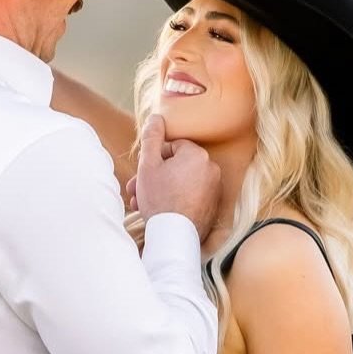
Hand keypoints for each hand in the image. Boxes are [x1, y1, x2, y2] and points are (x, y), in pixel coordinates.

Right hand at [134, 113, 219, 239]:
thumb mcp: (148, 164)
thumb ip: (151, 137)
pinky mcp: (214, 206)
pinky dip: (176, 201)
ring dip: (162, 190)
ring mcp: (215, 188)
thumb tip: (156, 117)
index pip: (171, 148)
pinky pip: (191, 196)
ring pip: (181, 182)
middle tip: (137, 190)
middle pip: (176, 166)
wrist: (175, 236)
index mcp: (197, 154)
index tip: (143, 174)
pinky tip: (161, 211)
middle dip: (154, 178)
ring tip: (144, 203)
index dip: (154, 160)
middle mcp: (211, 169)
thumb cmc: (160, 198)